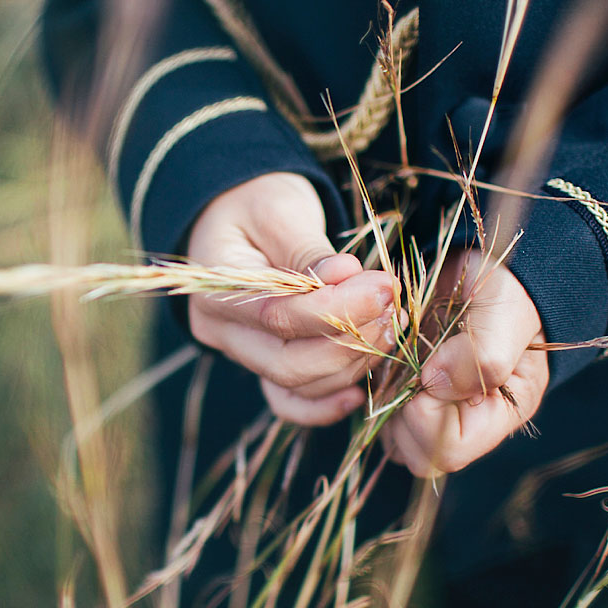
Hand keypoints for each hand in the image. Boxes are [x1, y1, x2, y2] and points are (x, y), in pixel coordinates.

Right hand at [187, 172, 399, 425]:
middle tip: (392, 305)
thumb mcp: (281, 211)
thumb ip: (309, 251)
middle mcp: (220, 332)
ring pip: (298, 386)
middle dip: (351, 342)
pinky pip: (291, 402)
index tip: (383, 288)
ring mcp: (241, 354)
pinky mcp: (264, 365)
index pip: (278, 316)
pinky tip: (361, 392)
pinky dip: (326, 405)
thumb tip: (346, 275)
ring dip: (352, 364)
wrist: (238, 212)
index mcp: (215, 290)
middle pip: (288, 364)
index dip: (337, 310)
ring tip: (388, 323)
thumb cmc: (257, 202)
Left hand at [382, 249, 547, 475]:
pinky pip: (373, 404)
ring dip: (381, 394)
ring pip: (387, 432)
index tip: (427, 371)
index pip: (449, 451)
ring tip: (394, 351)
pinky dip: (370, 379)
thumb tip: (436, 385)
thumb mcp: (508, 313)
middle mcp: (461, 421)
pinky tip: (384, 347)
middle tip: (404, 362)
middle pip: (412, 451)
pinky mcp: (403, 387)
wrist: (484, 261)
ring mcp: (429, 406)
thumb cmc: (507, 288)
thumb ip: (484, 354)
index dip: (427, 418)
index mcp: (498, 414)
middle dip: (397, 410)